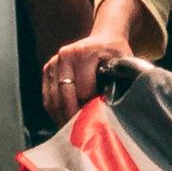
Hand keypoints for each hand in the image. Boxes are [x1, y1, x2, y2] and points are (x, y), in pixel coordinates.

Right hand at [44, 6, 146, 127]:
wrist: (104, 38)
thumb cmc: (115, 53)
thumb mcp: (123, 64)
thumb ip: (118, 83)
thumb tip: (110, 110)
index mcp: (83, 53)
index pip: (82, 91)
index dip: (90, 107)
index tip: (98, 118)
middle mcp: (64, 56)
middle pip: (64, 97)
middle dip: (74, 117)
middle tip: (83, 133)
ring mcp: (53, 62)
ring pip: (53, 100)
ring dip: (62, 118)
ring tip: (74, 129)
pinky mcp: (47, 69)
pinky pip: (48, 98)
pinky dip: (55, 112)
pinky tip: (65, 120)